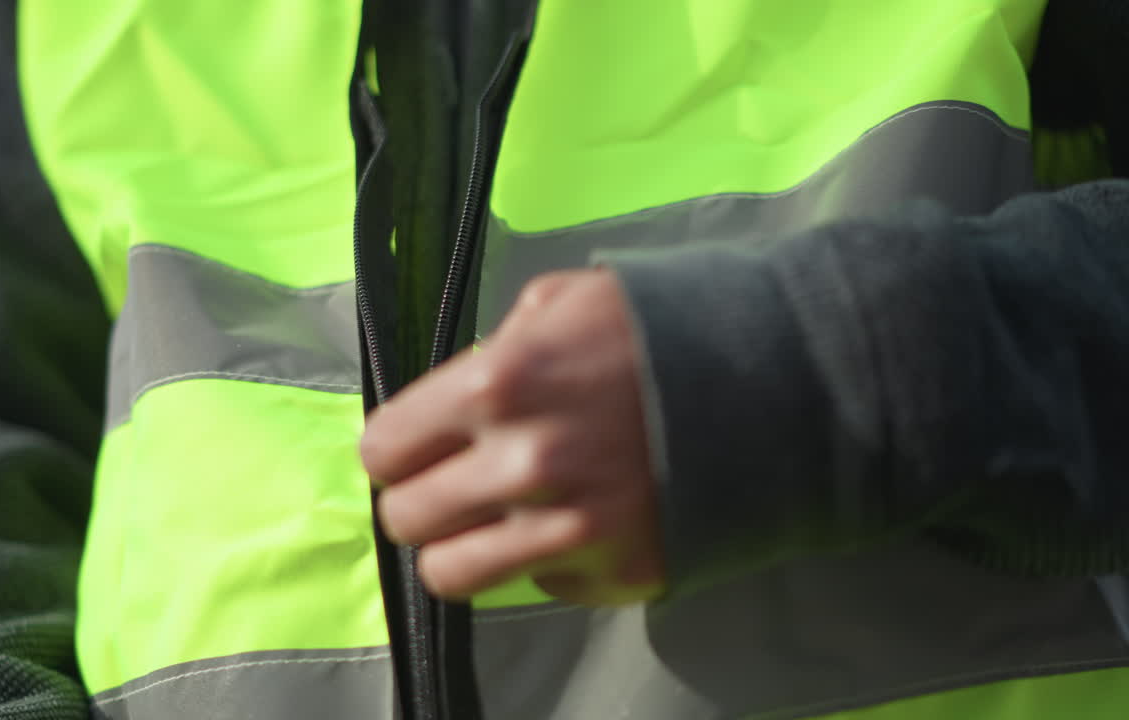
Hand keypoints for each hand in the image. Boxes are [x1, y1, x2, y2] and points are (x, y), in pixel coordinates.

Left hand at [360, 269, 664, 605]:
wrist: (772, 380)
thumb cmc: (658, 327)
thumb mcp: (563, 300)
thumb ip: (494, 348)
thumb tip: (452, 396)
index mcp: (497, 386)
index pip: (383, 450)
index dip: (394, 449)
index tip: (413, 448)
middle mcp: (522, 467)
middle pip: (406, 519)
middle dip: (419, 499)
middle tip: (451, 484)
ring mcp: (569, 531)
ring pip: (452, 574)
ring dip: (460, 546)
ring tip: (488, 523)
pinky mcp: (612, 573)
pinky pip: (536, 585)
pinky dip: (542, 560)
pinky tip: (573, 522)